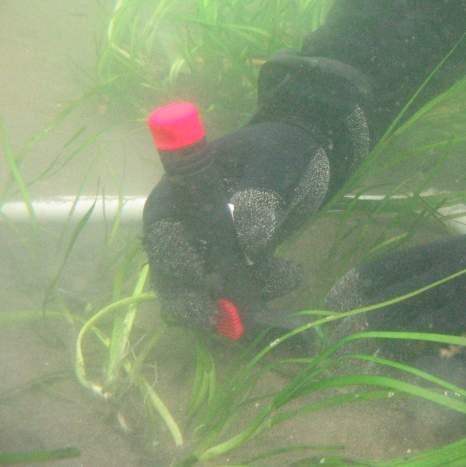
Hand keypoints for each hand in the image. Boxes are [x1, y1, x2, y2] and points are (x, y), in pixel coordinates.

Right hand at [143, 121, 328, 336]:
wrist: (301, 162)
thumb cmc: (279, 152)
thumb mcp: (274, 163)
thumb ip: (262, 196)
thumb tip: (250, 240)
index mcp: (178, 196)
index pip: (162, 237)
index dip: (178, 262)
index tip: (206, 279)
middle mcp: (181, 231)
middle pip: (173, 280)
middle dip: (204, 303)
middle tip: (241, 314)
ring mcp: (203, 256)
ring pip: (204, 299)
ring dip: (243, 302)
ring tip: (291, 274)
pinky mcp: (229, 274)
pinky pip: (234, 300)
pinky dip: (259, 302)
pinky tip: (290, 278)